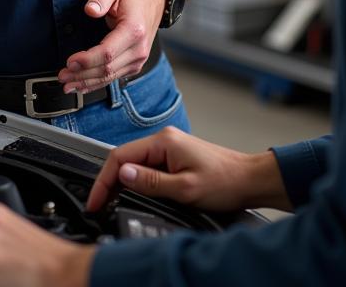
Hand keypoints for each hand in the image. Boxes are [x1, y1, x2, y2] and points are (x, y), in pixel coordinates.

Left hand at [58, 0, 164, 91]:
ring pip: (110, 77)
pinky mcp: (136, 64)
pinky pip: (115, 77)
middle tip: (62, 76)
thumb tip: (89, 10)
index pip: (107, 53)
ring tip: (67, 85)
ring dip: (87, 83)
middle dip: (81, 75)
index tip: (69, 62)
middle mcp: (139, 48)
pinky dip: (97, 83)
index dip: (86, 60)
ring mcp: (139, 59)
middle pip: (106, 69)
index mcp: (133, 30)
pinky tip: (83, 86)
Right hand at [85, 126, 291, 213]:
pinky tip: (131, 193)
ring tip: (109, 202)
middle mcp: (164, 140)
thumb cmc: (225, 182)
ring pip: (135, 163)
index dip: (103, 180)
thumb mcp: (185, 188)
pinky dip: (135, 180)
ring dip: (120, 182)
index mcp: (163, 142)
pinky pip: (147, 166)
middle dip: (108, 182)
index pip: (120, 156)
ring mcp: (170, 148)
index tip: (95, 200)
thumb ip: (151, 181)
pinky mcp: (175, 157)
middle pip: (124, 158)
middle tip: (99, 205)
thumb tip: (122, 174)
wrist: (250, 180)